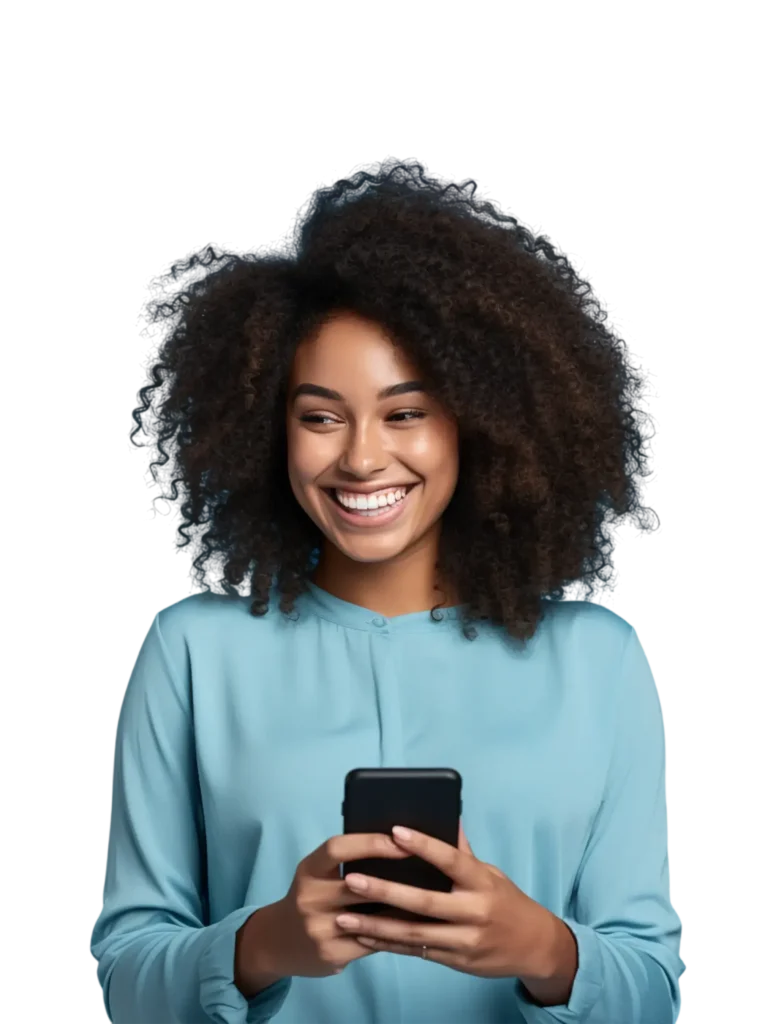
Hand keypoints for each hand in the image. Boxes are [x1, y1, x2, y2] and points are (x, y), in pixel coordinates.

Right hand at [240, 832, 412, 980]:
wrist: (276, 942)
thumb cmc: (309, 897)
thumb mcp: (316, 874)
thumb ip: (345, 862)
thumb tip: (396, 845)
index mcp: (308, 870)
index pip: (338, 848)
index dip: (371, 842)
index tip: (401, 838)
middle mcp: (309, 898)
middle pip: (357, 884)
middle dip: (394, 878)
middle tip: (428, 870)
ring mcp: (319, 929)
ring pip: (369, 917)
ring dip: (399, 908)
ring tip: (428, 898)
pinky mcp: (331, 955)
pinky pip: (370, 942)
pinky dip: (392, 932)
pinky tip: (412, 926)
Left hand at [334, 823, 556, 979]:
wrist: (534, 947)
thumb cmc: (507, 901)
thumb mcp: (491, 872)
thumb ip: (464, 852)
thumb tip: (448, 817)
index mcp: (482, 882)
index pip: (450, 860)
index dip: (423, 845)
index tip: (395, 832)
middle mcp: (473, 911)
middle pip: (424, 902)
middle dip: (385, 892)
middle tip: (353, 880)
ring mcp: (464, 940)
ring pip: (414, 933)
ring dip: (376, 926)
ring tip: (344, 917)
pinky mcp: (456, 961)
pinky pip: (417, 951)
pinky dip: (388, 945)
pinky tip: (364, 937)